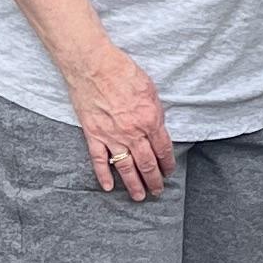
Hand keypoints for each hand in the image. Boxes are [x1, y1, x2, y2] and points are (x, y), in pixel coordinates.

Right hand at [66, 49, 172, 199]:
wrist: (93, 65)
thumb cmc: (123, 71)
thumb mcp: (150, 89)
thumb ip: (155, 112)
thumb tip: (158, 127)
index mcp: (150, 120)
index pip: (163, 149)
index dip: (168, 163)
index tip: (169, 171)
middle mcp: (133, 133)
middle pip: (147, 163)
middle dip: (154, 180)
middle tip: (158, 191)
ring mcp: (112, 136)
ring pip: (125, 167)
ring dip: (134, 184)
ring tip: (139, 197)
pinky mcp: (94, 134)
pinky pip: (99, 160)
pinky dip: (103, 175)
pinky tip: (109, 187)